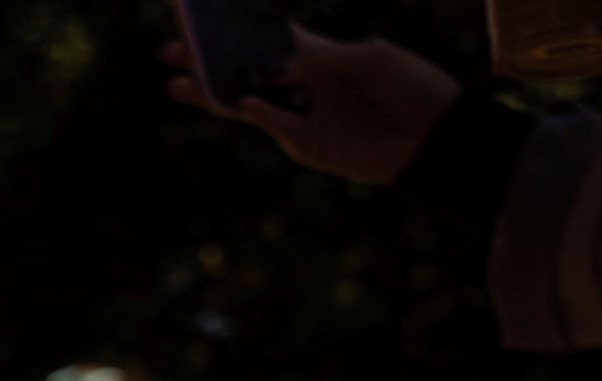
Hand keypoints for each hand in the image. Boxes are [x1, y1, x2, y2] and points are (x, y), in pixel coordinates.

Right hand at [162, 31, 458, 186]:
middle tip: (172, 49)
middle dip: (208, 60)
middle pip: (244, 69)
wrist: (433, 135)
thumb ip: (320, 62)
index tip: (207, 14)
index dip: (239, 26)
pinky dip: (256, 112)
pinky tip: (237, 101)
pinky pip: (272, 124)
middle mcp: (300, 83)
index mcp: (317, 55)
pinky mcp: (304, 143)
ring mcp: (298, 114)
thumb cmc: (409, 86)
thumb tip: (273, 72)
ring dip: (211, 92)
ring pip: (244, 101)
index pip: (268, 37)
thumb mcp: (370, 59)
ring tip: (176, 83)